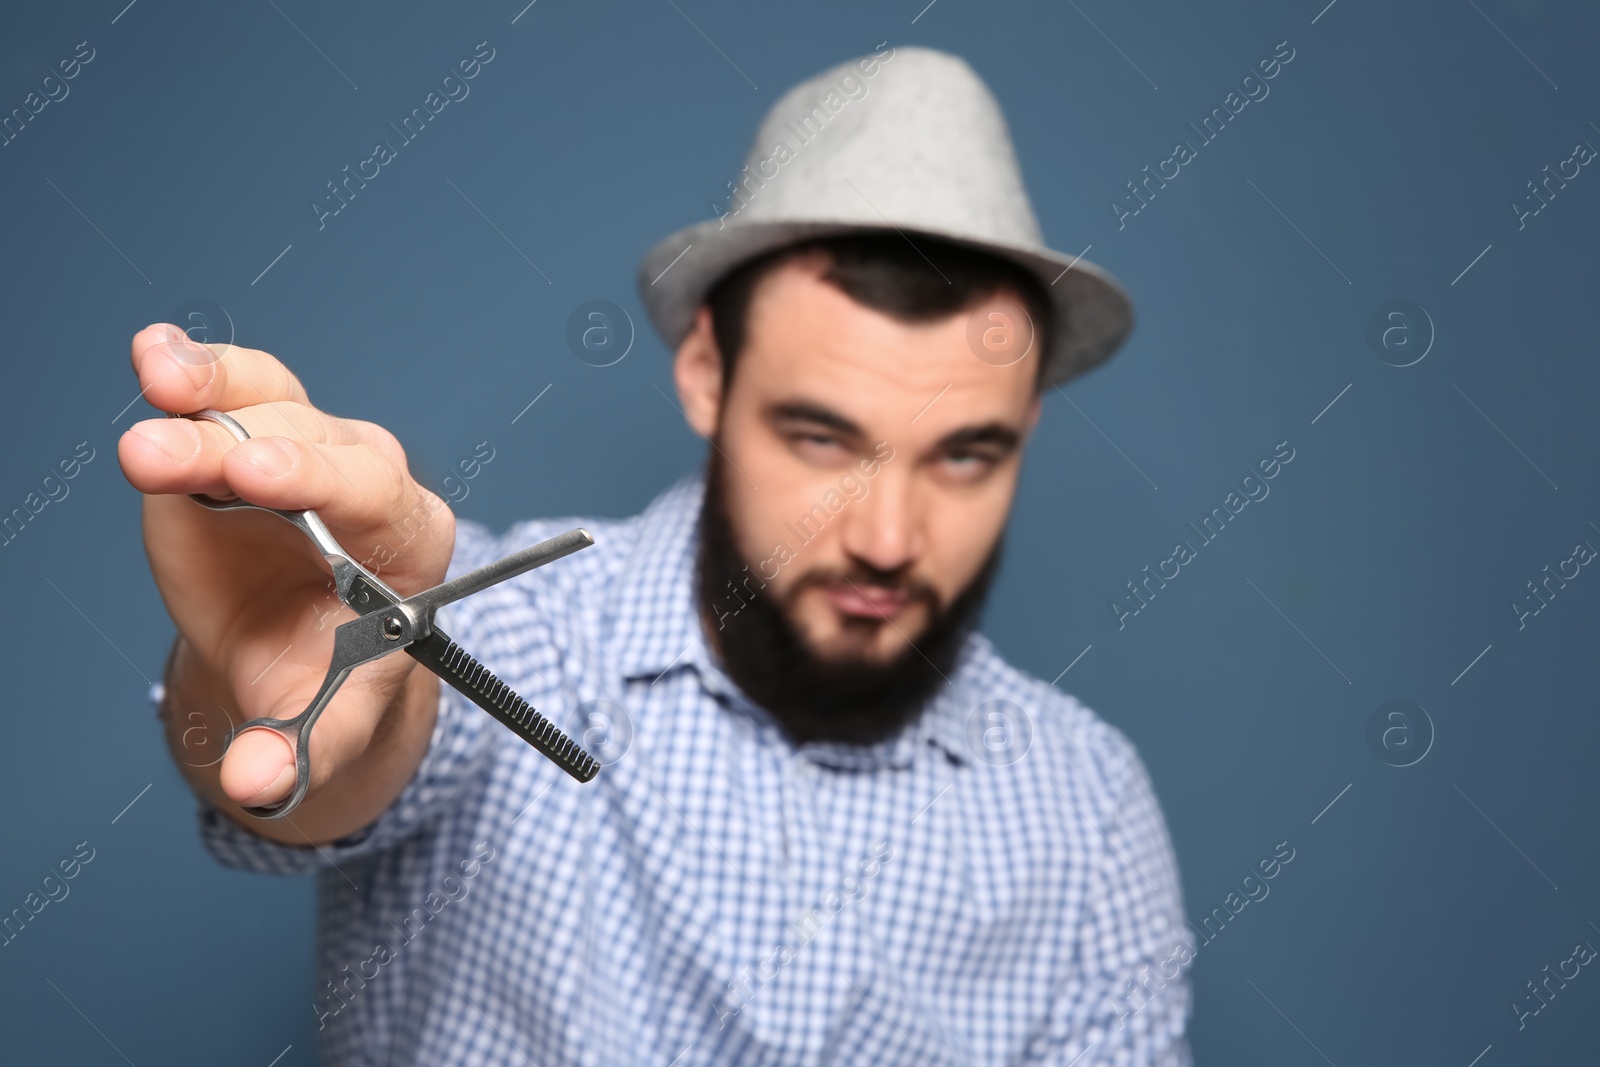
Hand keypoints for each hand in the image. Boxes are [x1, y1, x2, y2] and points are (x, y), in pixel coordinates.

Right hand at [118, 324, 452, 821]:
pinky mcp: (243, 433)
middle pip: (307, 441)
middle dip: (235, 447)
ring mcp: (302, 445)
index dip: (312, 480)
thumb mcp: (328, 722)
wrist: (300, 649)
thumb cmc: (329, 675)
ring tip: (155, 385)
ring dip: (205, 396)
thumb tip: (254, 786)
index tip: (255, 479)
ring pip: (263, 400)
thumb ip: (300, 750)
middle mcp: (363, 474)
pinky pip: (228, 389)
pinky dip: (193, 370)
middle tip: (166, 457)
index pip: (369, 493)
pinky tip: (154, 354)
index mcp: (408, 537)